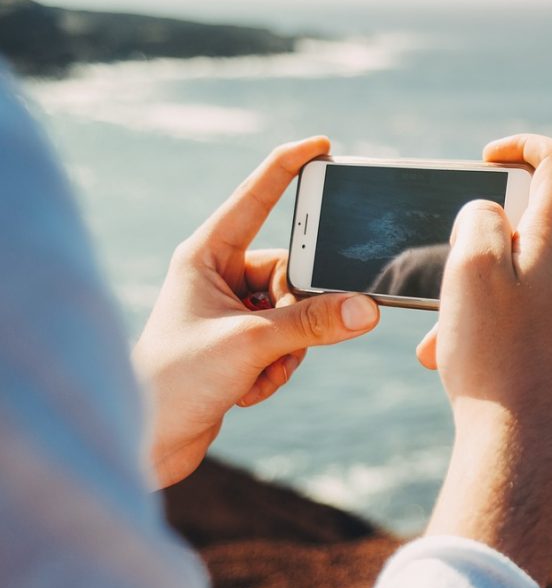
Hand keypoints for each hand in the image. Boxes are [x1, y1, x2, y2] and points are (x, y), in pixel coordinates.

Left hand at [134, 137, 379, 487]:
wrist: (148, 442)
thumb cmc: (176, 381)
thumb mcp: (252, 345)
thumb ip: (313, 323)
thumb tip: (367, 309)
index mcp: (206, 254)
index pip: (256, 198)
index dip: (290, 168)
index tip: (324, 145)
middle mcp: (219, 276)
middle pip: (294, 270)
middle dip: (299, 311)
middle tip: (280, 339)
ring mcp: (231, 310)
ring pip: (296, 311)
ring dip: (289, 348)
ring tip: (253, 373)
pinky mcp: (241, 342)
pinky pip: (288, 341)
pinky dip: (278, 368)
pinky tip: (246, 390)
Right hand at [417, 134, 551, 584]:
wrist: (520, 447)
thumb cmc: (493, 356)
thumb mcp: (470, 268)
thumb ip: (480, 219)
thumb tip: (490, 213)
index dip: (525, 145)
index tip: (487, 157)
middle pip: (529, 227)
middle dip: (475, 243)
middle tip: (442, 274)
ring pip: (516, 280)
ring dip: (470, 295)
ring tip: (439, 336)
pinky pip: (520, 319)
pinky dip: (485, 326)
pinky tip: (452, 360)